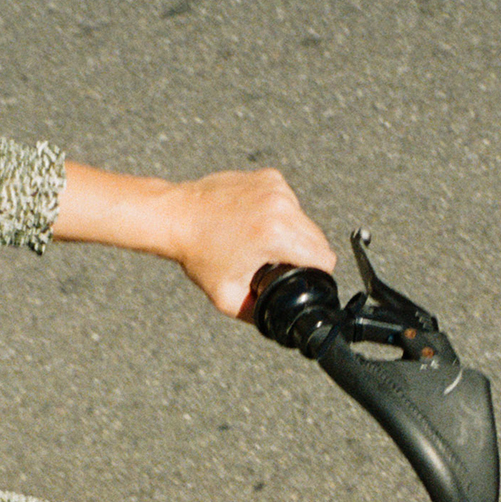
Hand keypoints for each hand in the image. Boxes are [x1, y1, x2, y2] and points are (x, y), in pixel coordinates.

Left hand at [55, 163, 335, 318]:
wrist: (176, 216)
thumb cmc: (198, 254)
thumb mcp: (228, 297)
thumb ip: (259, 314)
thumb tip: (279, 323)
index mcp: (276, 234)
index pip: (324, 257)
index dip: (319, 274)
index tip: (305, 278)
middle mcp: (281, 205)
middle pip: (318, 237)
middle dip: (305, 254)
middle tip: (278, 263)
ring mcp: (276, 187)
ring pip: (305, 219)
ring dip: (293, 232)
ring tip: (262, 241)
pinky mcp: (270, 177)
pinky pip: (289, 202)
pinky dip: (280, 214)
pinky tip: (256, 221)